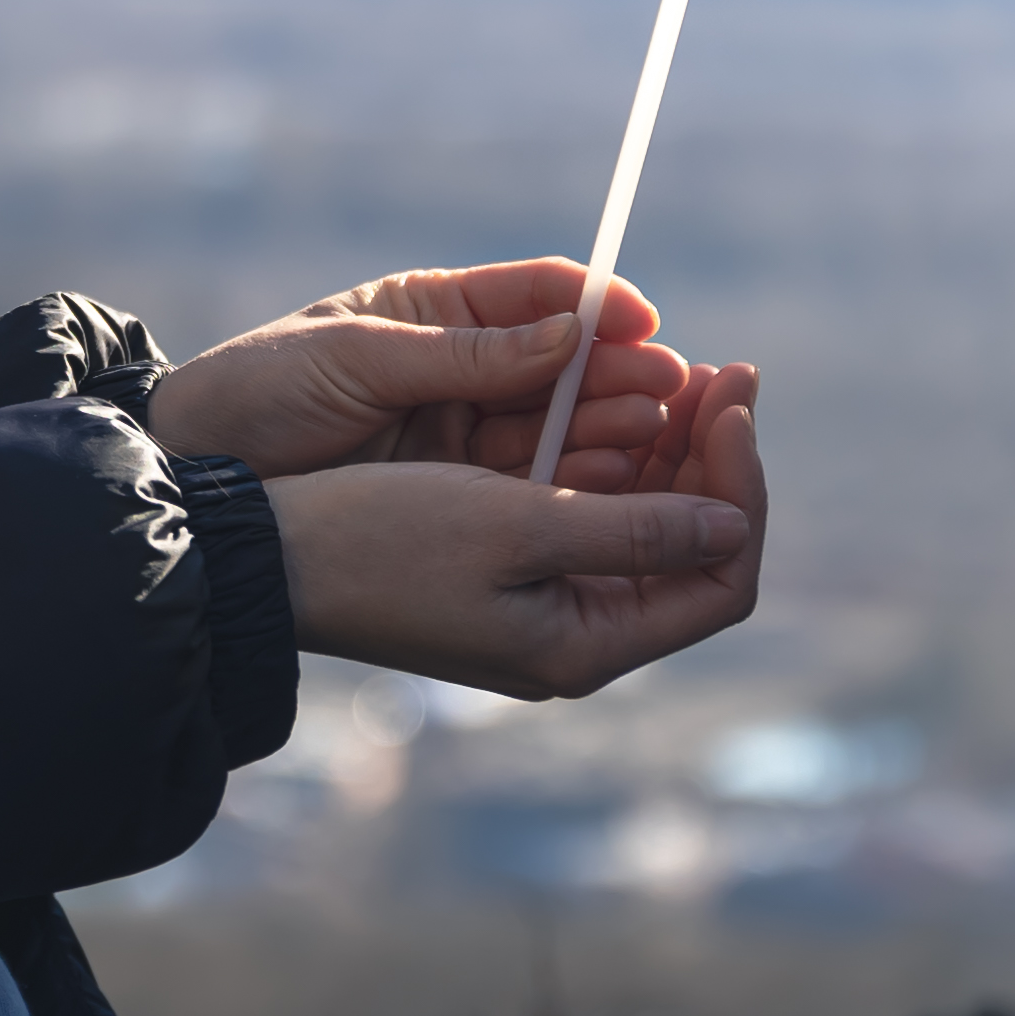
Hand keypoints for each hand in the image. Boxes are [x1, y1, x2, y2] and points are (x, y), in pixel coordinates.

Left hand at [139, 259, 697, 483]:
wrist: (200, 474)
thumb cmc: (259, 391)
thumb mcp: (359, 359)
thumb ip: (465, 353)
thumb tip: (572, 332)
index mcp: (436, 309)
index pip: (540, 293)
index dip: (600, 306)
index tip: (647, 325)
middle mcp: (461, 365)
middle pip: (566, 363)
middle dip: (623, 374)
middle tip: (678, 393)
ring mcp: (461, 427)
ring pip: (558, 422)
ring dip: (613, 428)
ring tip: (662, 436)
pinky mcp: (454, 486)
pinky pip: (529, 476)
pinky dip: (577, 477)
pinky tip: (618, 481)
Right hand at [266, 365, 767, 701]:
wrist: (271, 559)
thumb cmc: (381, 541)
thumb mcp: (514, 523)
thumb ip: (634, 529)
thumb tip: (734, 525)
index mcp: (583, 646)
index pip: (720, 578)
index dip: (742, 488)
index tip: (732, 401)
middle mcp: (574, 637)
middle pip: (692, 550)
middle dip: (715, 458)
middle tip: (725, 369)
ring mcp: (544, 606)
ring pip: (648, 526)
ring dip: (674, 451)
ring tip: (684, 373)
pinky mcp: (512, 571)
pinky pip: (596, 513)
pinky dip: (619, 457)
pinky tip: (619, 401)